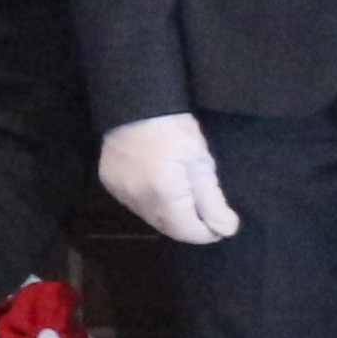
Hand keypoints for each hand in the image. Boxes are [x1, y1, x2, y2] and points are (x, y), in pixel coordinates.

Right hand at [97, 113, 237, 245]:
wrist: (134, 104)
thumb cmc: (175, 130)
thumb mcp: (202, 163)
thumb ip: (213, 201)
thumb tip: (225, 230)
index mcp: (164, 195)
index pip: (189, 232)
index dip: (208, 232)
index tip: (223, 223)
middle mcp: (139, 201)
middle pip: (169, 228)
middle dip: (190, 224)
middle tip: (207, 209)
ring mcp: (121, 193)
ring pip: (152, 218)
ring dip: (171, 215)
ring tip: (184, 196)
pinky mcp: (110, 184)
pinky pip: (136, 205)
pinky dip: (152, 203)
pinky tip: (159, 187)